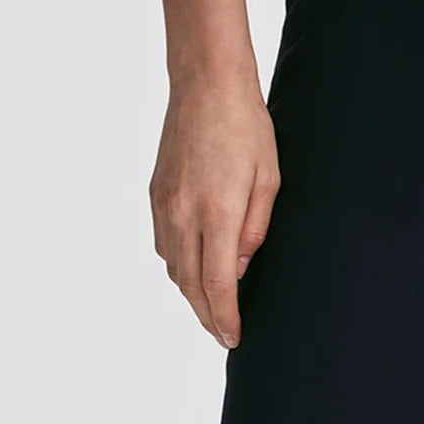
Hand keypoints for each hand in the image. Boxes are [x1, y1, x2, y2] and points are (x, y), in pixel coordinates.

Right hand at [149, 73, 280, 349]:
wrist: (206, 86)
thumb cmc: (245, 126)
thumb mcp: (268, 177)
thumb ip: (254, 228)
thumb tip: (240, 267)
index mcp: (216, 212)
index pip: (218, 284)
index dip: (224, 318)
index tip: (232, 337)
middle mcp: (183, 215)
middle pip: (190, 285)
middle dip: (207, 315)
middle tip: (224, 332)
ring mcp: (164, 205)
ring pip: (173, 267)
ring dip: (191, 291)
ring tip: (212, 305)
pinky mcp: (155, 194)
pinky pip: (163, 244)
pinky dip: (178, 263)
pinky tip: (194, 266)